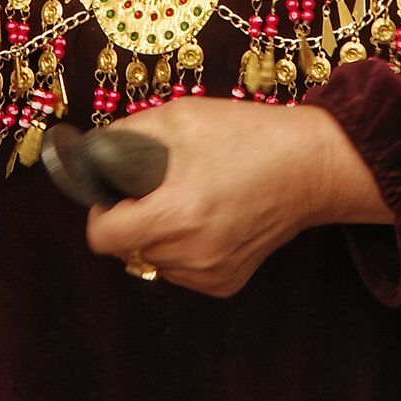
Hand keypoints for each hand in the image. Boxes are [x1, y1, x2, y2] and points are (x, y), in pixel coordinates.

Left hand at [84, 96, 390, 297]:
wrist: (309, 165)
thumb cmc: (246, 136)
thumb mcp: (182, 117)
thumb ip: (128, 135)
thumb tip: (91, 153)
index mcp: (178, 212)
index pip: (103, 238)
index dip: (102, 211)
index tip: (118, 195)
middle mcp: (193, 252)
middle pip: (127, 249)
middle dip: (133, 219)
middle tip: (160, 189)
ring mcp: (211, 273)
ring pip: (153, 261)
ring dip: (158, 236)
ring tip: (192, 202)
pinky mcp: (226, 283)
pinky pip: (182, 271)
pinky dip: (185, 250)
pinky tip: (210, 221)